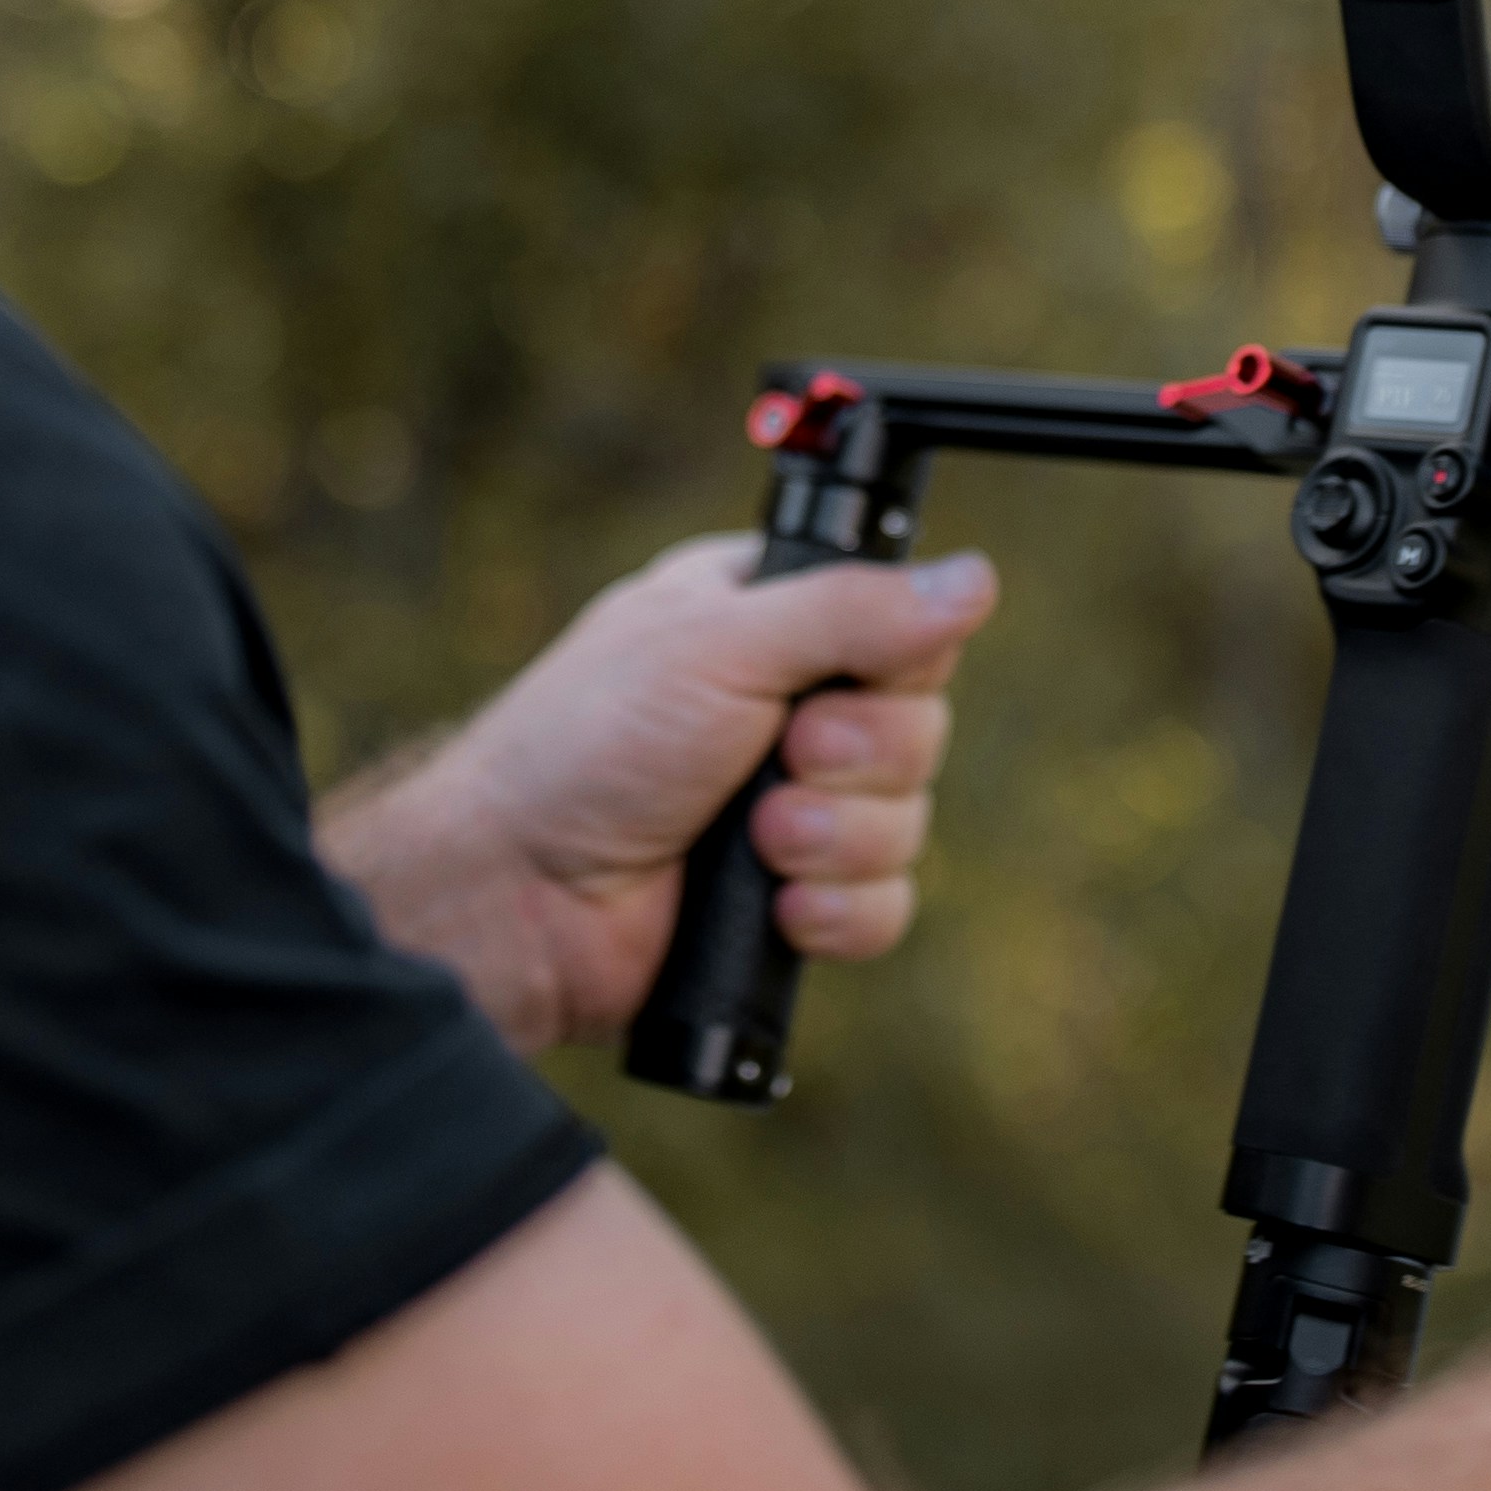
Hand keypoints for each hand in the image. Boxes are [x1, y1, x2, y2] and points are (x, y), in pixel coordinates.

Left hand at [319, 536, 1001, 1054]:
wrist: (517, 896)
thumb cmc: (583, 747)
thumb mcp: (718, 647)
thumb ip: (852, 613)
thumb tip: (973, 579)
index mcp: (766, 622)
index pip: (899, 622)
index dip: (892, 658)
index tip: (841, 677)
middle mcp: (786, 710)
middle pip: (918, 727)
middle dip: (860, 757)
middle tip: (784, 754)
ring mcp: (792, 811)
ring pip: (909, 822)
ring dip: (840, 837)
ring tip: (759, 838)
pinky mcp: (790, 903)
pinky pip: (884, 907)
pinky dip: (840, 911)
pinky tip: (781, 909)